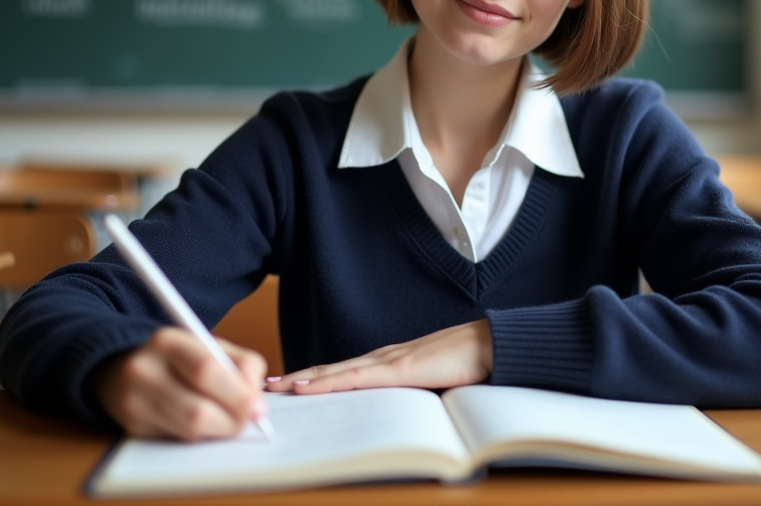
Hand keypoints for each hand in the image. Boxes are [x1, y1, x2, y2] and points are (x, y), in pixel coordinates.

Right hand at [93, 327, 267, 439]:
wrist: (123, 368)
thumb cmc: (179, 358)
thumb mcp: (212, 346)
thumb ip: (243, 365)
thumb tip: (256, 400)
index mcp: (168, 341)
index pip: (206, 370)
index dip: (237, 394)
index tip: (259, 408)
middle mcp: (144, 370)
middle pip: (196, 410)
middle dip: (232, 420)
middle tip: (249, 420)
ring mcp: (134, 401)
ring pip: (189, 431)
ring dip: (218, 430)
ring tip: (227, 419)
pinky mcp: (132, 427)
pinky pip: (177, 439)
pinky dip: (199, 435)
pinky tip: (202, 422)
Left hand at [266, 319, 492, 394]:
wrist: (491, 345)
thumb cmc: (469, 364)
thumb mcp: (434, 384)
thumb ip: (414, 395)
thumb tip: (402, 416)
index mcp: (392, 362)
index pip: (346, 371)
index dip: (318, 377)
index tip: (293, 384)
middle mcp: (384, 357)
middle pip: (332, 370)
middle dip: (299, 378)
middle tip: (269, 385)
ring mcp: (388, 361)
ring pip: (335, 373)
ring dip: (303, 380)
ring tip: (276, 387)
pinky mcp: (398, 369)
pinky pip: (353, 379)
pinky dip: (325, 383)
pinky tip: (305, 387)